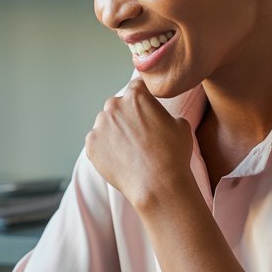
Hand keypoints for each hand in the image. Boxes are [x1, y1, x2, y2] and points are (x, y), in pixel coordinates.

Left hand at [85, 78, 193, 210]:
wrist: (157, 184)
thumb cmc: (173, 154)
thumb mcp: (180, 124)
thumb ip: (164, 112)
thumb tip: (157, 115)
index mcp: (136, 95)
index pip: (137, 87)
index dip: (143, 98)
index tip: (145, 109)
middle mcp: (114, 105)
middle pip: (118, 106)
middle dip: (126, 117)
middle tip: (139, 135)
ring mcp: (99, 125)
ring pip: (106, 125)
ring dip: (114, 133)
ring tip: (130, 151)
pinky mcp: (91, 145)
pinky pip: (97, 142)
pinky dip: (106, 149)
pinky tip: (121, 160)